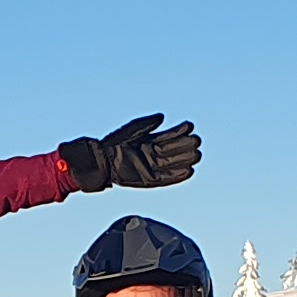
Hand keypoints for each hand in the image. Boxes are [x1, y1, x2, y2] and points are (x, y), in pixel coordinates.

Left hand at [64, 114, 200, 190]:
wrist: (99, 161)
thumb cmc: (112, 143)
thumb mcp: (132, 129)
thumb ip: (147, 124)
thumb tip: (163, 116)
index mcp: (149, 141)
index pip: (169, 135)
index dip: (180, 131)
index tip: (190, 126)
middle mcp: (152, 154)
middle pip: (174, 150)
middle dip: (186, 145)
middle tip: (197, 141)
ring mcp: (150, 167)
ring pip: (173, 163)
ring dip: (185, 159)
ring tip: (197, 155)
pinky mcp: (148, 180)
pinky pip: (166, 179)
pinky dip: (177, 176)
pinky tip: (189, 172)